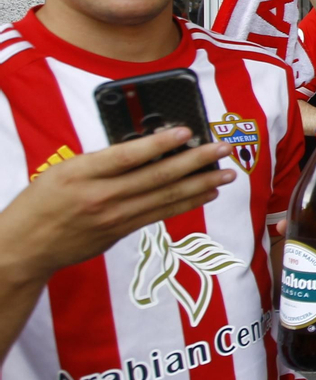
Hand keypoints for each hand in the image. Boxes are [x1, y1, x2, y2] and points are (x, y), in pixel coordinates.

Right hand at [4, 128, 235, 286]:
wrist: (25, 247)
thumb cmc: (42, 201)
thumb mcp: (64, 170)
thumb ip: (102, 160)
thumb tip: (148, 147)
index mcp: (82, 173)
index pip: (127, 156)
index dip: (159, 144)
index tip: (186, 131)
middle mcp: (101, 196)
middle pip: (157, 176)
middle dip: (196, 161)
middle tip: (223, 149)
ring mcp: (114, 217)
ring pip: (165, 198)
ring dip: (201, 184)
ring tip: (227, 173)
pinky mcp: (121, 232)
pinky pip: (160, 214)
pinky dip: (186, 202)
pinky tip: (205, 193)